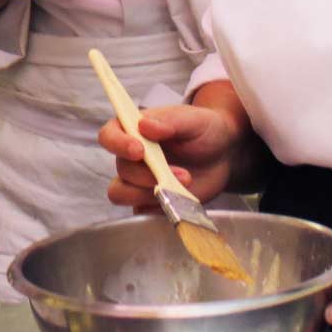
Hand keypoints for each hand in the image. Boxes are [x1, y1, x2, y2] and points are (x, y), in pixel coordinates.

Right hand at [100, 102, 241, 206]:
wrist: (222, 154)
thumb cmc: (203, 130)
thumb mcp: (193, 119)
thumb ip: (169, 121)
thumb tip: (144, 125)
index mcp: (134, 130)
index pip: (109, 136)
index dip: (118, 144)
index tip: (139, 151)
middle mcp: (131, 157)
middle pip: (121, 169)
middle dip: (148, 175)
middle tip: (182, 175)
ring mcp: (139, 181)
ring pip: (122, 194)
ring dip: (148, 194)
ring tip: (180, 189)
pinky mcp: (150, 202)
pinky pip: (142, 211)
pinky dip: (159, 209)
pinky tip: (180, 201)